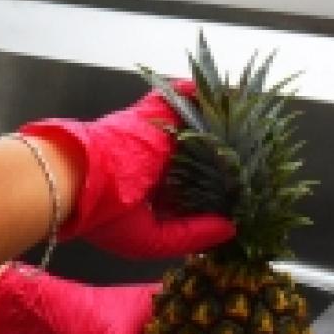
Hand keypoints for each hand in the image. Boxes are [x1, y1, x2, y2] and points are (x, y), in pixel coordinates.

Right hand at [21, 83, 233, 258]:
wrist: (76, 182)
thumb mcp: (154, 240)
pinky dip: (200, 92)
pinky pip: (180, 96)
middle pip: (199, 154)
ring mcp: (154, 136)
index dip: (218, 190)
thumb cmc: (105, 216)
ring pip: (193, 124)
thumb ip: (193, 235)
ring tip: (250, 119)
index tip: (243, 193)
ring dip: (218, 121)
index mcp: (154, 191)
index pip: (193, 187)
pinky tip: (228, 96)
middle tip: (257, 158)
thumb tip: (232, 228)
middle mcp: (157, 161)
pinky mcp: (152, 114)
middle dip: (225, 155)